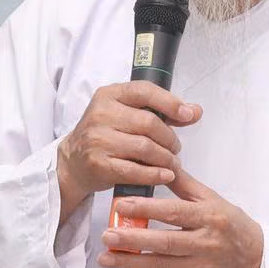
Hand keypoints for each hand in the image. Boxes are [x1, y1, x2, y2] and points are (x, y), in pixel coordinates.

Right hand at [56, 82, 201, 219]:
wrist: (73, 162)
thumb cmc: (106, 135)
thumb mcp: (127, 114)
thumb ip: (160, 111)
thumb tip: (195, 111)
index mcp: (109, 95)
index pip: (144, 91)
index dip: (170, 102)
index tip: (187, 114)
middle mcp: (101, 114)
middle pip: (149, 123)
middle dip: (169, 138)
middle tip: (175, 148)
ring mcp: (98, 140)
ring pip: (145, 147)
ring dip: (166, 158)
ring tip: (172, 163)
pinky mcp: (99, 164)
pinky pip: (135, 170)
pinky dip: (155, 174)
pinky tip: (164, 175)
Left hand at [99, 169, 263, 267]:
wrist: (255, 258)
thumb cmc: (231, 224)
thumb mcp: (212, 199)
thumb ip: (185, 185)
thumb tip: (161, 164)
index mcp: (209, 217)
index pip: (174, 212)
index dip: (147, 209)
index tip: (122, 206)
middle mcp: (205, 243)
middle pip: (165, 242)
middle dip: (134, 240)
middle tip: (107, 235)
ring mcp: (199, 266)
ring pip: (161, 265)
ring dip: (131, 262)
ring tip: (106, 257)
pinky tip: (123, 265)